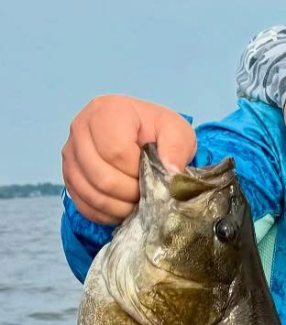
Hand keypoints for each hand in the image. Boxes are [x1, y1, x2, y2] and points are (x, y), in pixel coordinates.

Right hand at [62, 96, 197, 223]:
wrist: (142, 135)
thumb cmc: (158, 132)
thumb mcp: (178, 132)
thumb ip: (177, 148)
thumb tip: (171, 174)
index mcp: (106, 111)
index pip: (116, 152)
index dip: (138, 171)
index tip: (154, 173)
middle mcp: (80, 129)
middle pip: (101, 176)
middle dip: (131, 193)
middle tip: (150, 193)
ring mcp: (70, 153)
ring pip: (90, 193)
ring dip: (120, 207)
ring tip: (140, 202)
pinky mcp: (68, 175)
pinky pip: (83, 204)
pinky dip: (107, 213)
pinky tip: (125, 208)